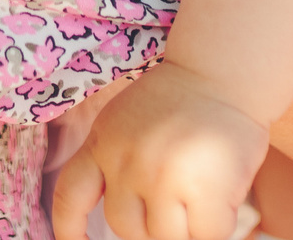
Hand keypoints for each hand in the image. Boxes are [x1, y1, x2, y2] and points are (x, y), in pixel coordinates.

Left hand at [52, 60, 267, 239]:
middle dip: (154, 222)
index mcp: (103, 142)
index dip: (69, 228)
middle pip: (128, 228)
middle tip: (180, 192)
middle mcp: (126, 161)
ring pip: (166, 236)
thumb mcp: (126, 120)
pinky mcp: (202, 188)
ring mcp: (162, 176)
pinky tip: (223, 195)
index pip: (71, 196)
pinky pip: (206, 234)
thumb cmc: (181, 100)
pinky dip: (217, 224)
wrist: (222, 70)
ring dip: (187, 225)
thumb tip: (131, 215)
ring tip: (202, 189)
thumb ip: (116, 160)